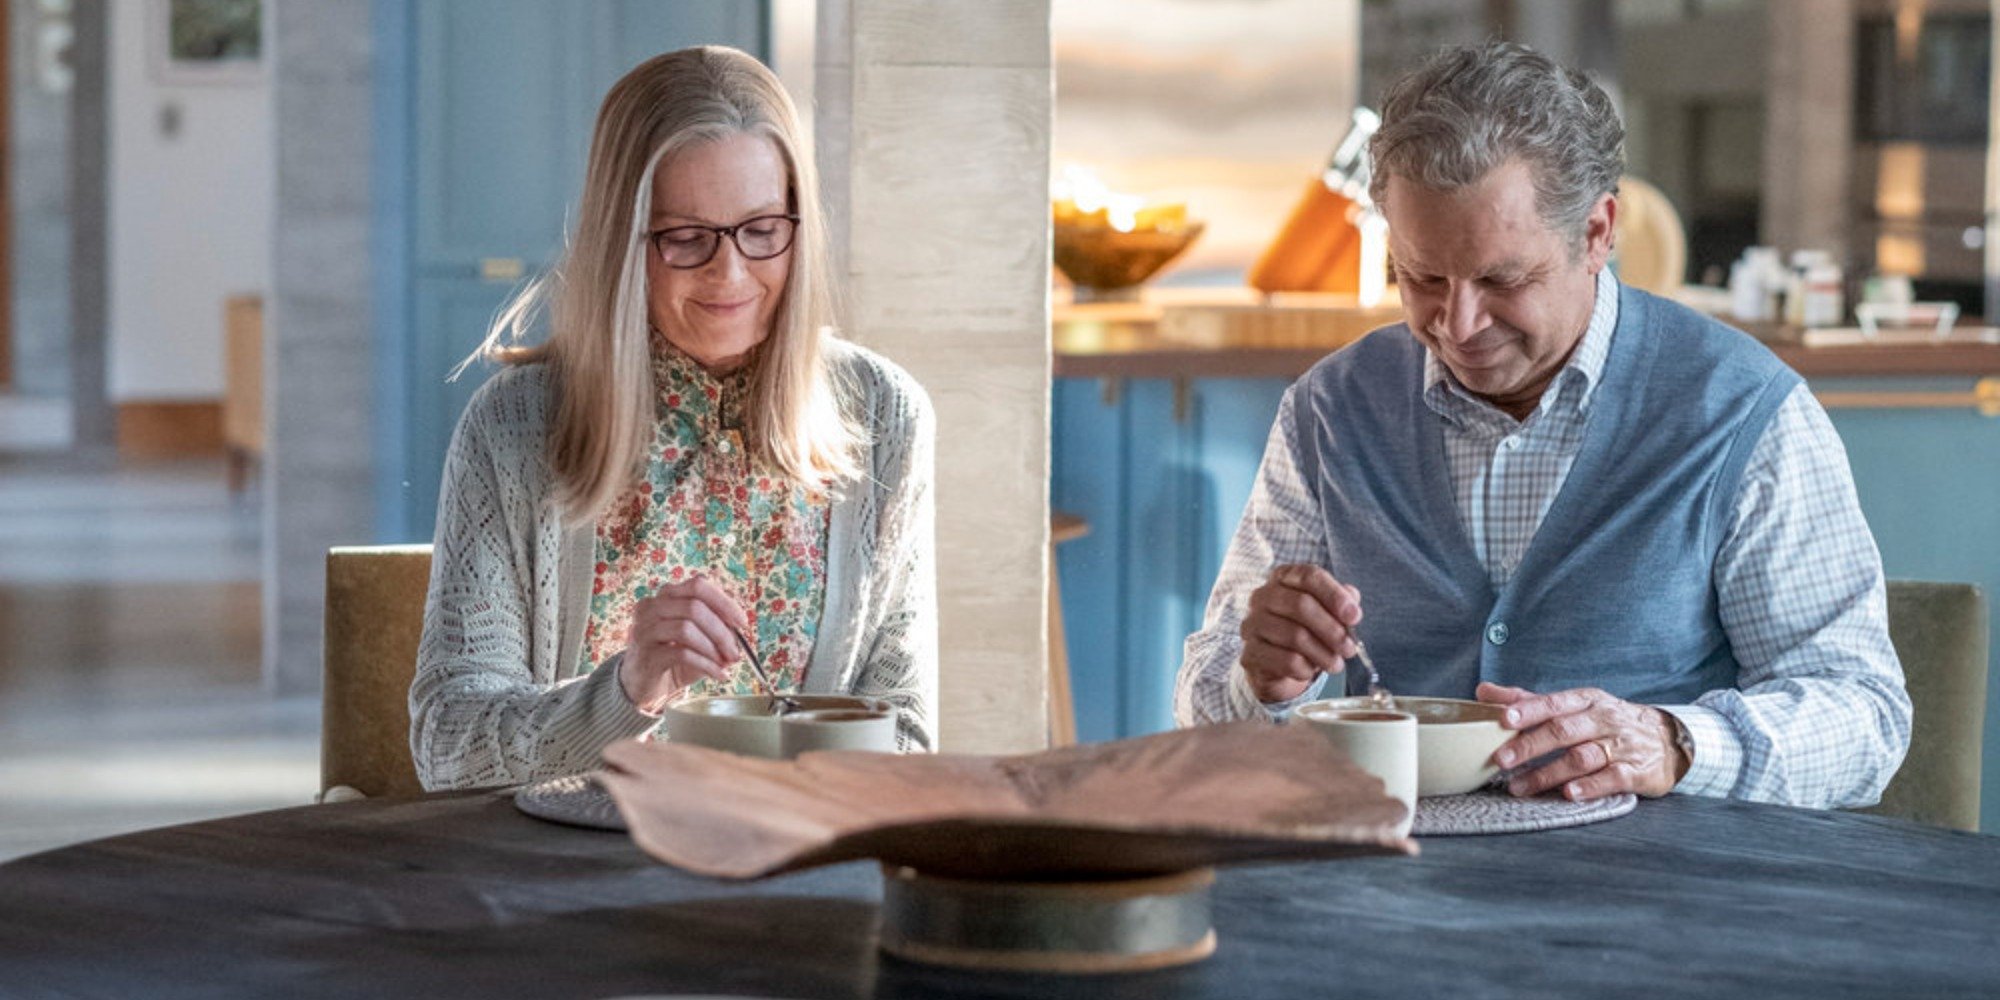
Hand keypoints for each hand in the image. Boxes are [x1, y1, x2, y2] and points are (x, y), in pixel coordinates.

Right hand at [617, 577, 746, 713]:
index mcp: (666, 596)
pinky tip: (718, 674)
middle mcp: (650, 607)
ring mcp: (644, 629)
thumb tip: (740, 638)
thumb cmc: (673, 657)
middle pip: (694, 607)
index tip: (741, 623)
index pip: (697, 585)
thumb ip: (718, 632)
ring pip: (686, 629)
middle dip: (721, 631)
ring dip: (713, 648)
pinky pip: (681, 653)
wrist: (642, 685)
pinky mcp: (645, 653)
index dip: (724, 602)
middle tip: (735, 652)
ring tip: (725, 663)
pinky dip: (706, 664)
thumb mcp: (698, 640)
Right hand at [1238, 564, 1362, 703]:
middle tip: (1349, 648)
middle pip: (1301, 605)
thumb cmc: (1305, 631)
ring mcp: (1252, 624)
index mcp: (1283, 578)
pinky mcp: (1250, 652)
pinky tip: (1311, 671)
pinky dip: (1305, 669)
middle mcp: (1262, 596)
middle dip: (1332, 630)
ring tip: (1336, 664)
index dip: (1335, 595)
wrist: (1277, 666)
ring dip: (1323, 654)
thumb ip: (1342, 604)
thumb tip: (1352, 610)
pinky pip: (1285, 660)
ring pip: (1295, 636)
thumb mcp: (1327, 613)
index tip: (1355, 617)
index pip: (1309, 576)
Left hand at [1478, 682, 1689, 800]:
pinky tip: (1569, 793)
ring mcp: (1621, 746)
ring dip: (1549, 773)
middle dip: (1530, 745)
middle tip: (1501, 760)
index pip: (1553, 703)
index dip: (1528, 710)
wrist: (1669, 740)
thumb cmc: (1608, 722)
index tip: (1502, 719)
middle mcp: (1603, 720)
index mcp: (1585, 701)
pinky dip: (1590, 786)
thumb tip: (1483, 691)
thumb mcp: (1574, 706)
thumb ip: (1529, 700)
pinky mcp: (1636, 772)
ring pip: (1582, 757)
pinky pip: (1612, 778)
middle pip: (1563, 731)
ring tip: (1520, 786)